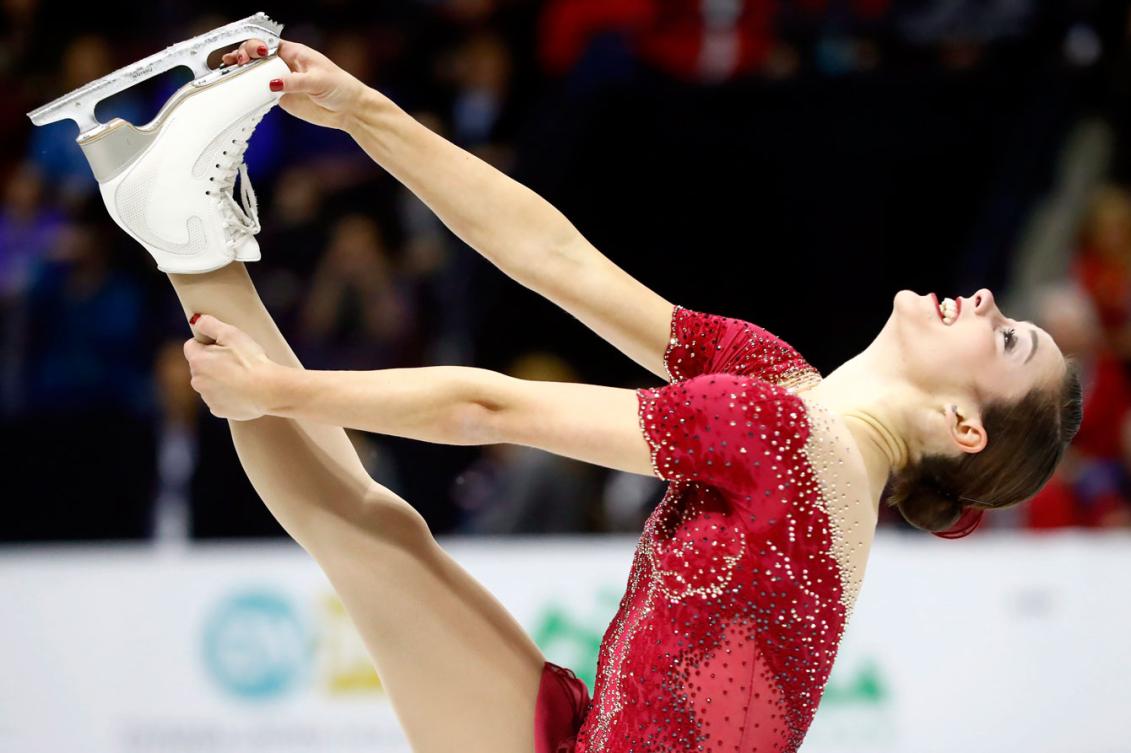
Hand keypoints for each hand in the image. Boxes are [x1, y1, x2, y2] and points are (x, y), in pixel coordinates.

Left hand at [184, 314, 279, 419]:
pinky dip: (228, 395)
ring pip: (210, 384)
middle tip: (236, 361)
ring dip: (220, 379)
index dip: (207, 343)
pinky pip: (219, 399)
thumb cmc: (252, 361)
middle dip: (213, 362)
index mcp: (198, 361)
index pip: (191, 346)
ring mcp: (207, 397)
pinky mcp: (218, 410)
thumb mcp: (232, 334)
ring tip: (242, 377)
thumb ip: (210, 324)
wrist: (270, 390)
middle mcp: (197, 381)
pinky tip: (243, 391)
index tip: (224, 346)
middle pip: (200, 366)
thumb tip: (197, 320)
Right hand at [223, 37, 367, 129]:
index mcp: (294, 53)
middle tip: (237, 63)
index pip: (268, 44)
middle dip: (243, 56)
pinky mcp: (281, 98)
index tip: (250, 54)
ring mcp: (282, 81)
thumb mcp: (317, 81)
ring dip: (241, 73)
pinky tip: (238, 90)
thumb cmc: (340, 87)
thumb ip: (294, 82)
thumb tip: (272, 83)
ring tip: (228, 71)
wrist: (349, 110)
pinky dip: (248, 91)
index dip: (255, 46)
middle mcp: (284, 65)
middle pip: (257, 57)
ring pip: (256, 74)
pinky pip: (261, 93)